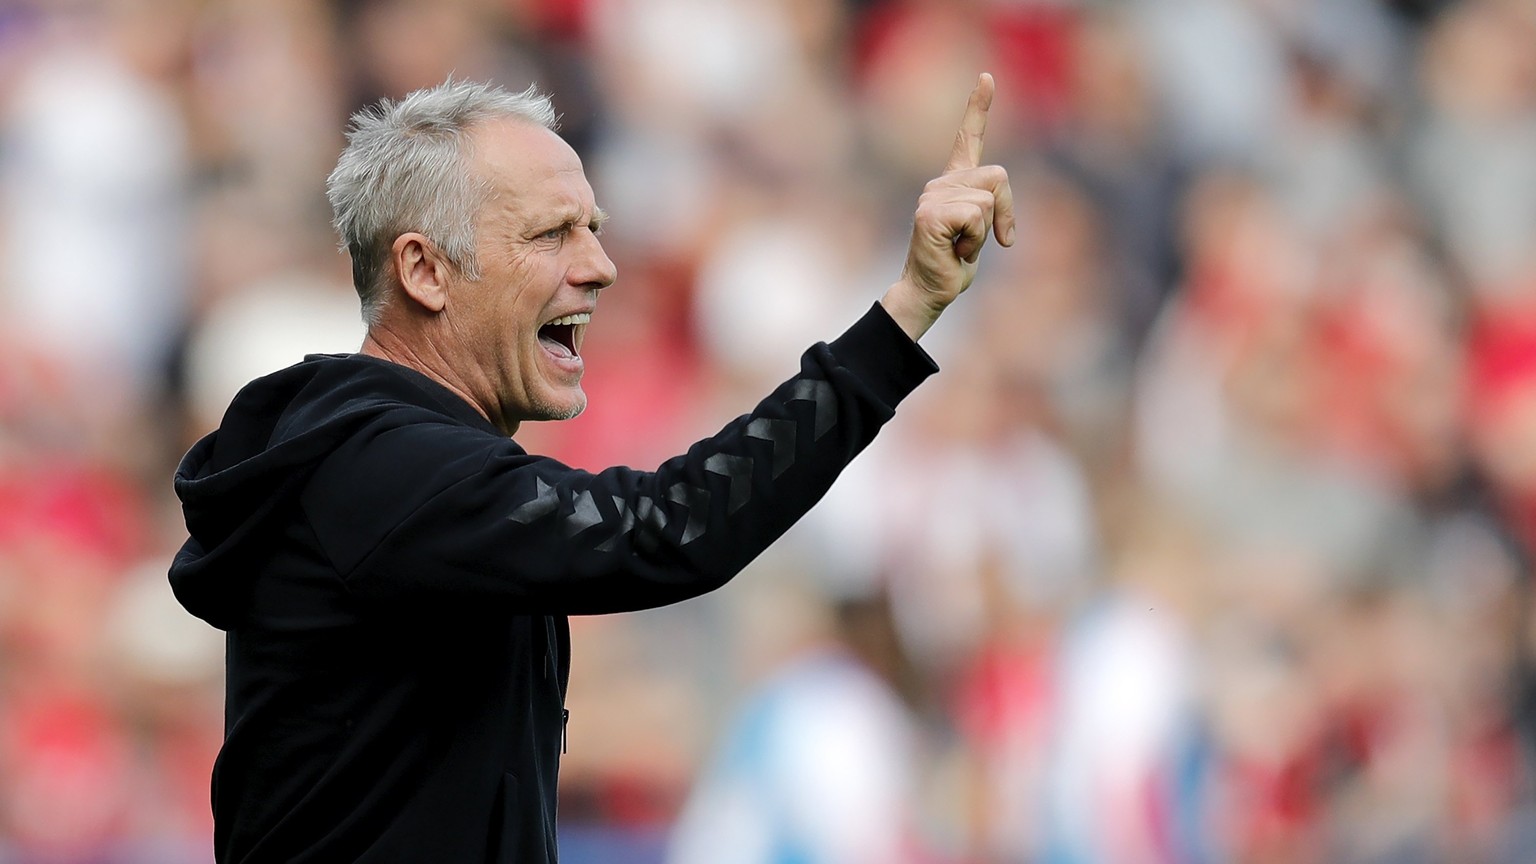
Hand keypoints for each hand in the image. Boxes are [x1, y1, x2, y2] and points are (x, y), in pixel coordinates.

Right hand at [881, 73, 1015, 340]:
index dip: (978, 106)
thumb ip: (988, 211)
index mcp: (953, 183)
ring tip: (961, 247)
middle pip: (999, 178)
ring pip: (988, 200)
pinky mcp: (930, 213)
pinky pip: (976, 217)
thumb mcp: (979, 232)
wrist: (927, 292)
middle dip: (1004, 211)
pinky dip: (974, 240)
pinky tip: (954, 250)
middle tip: (985, 241)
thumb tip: (999, 217)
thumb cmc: (953, 265)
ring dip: (985, 232)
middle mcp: (940, 183)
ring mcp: (932, 196)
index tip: (987, 76)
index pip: (968, 138)